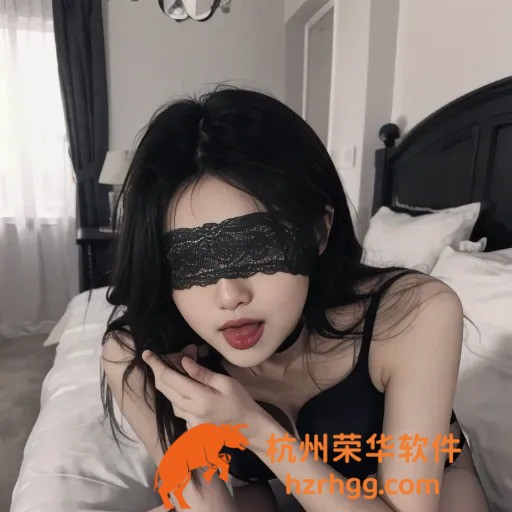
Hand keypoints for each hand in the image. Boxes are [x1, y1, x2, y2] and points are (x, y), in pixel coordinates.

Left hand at [142, 348, 266, 440]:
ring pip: (170, 401)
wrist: (250, 429)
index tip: (147, 354)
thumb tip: (183, 361)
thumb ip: (202, 374)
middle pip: (165, 390)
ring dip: (167, 386)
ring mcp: (190, 423)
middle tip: (157, 359)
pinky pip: (179, 411)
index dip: (157, 365)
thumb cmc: (241, 402)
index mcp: (199, 398)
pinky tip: (184, 392)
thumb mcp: (226, 383)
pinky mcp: (193, 429)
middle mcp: (191, 412)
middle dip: (157, 373)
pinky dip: (177, 399)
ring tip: (171, 372)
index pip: (170, 378)